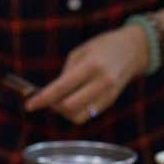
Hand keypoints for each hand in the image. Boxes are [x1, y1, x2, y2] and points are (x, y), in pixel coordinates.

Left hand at [25, 25, 149, 123]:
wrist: (134, 49)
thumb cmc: (102, 47)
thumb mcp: (79, 53)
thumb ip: (64, 75)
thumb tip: (49, 95)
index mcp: (91, 66)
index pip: (61, 89)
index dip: (42, 99)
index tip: (29, 105)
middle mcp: (102, 82)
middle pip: (69, 107)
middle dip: (53, 106)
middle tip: (46, 99)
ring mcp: (108, 94)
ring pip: (78, 116)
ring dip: (64, 112)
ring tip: (61, 100)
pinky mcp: (111, 102)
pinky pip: (88, 115)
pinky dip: (75, 112)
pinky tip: (73, 100)